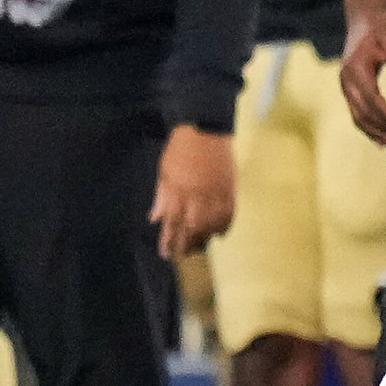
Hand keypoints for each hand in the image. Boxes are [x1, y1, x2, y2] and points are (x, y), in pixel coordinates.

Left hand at [151, 125, 234, 259]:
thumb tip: (155, 218)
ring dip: (206, 238)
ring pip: (212, 224)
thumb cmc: (180, 150)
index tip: (166, 254)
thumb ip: (161, 197)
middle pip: (192, 228)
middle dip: (187, 244)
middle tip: (184, 255)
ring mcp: (215, 193)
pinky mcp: (230, 188)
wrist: (206, 129)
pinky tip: (221, 234)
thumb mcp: (164, 172)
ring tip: (201, 247)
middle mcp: (196, 197)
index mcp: (177, 192)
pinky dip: (225, 225)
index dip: (169, 241)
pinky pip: (229, 213)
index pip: (172, 223)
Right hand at [341, 8, 385, 144]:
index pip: (371, 96)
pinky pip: (356, 112)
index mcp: (356, 68)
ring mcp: (346, 85)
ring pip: (357, 115)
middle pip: (362, 110)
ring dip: (373, 131)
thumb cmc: (380, 25)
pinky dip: (367, 126)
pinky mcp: (350, 88)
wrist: (364, 17)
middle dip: (379, 127)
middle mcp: (347, 80)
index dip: (384, 113)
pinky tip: (381, 137)